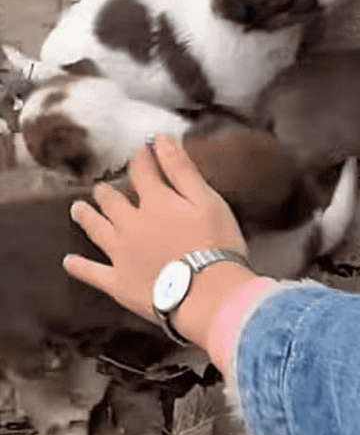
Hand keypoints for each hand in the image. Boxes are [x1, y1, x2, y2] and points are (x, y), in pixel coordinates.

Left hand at [63, 136, 254, 339]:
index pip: (143, 172)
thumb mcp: (207, 200)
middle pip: (113, 201)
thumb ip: (182, 170)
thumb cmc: (216, 245)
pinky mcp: (119, 283)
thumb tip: (161, 140)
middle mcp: (131, 224)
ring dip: (86, 217)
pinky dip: (80, 267)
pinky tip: (69, 262)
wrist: (207, 294)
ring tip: (77, 209)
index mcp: (155, 202)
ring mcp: (121, 254)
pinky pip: (93, 273)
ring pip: (96, 230)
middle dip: (107, 191)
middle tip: (101, 187)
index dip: (143, 158)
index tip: (143, 150)